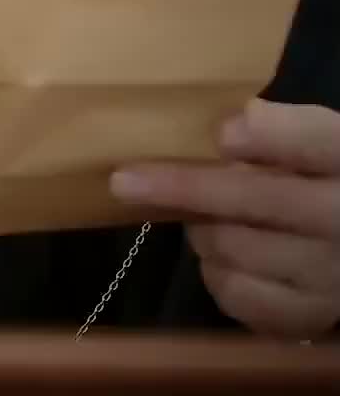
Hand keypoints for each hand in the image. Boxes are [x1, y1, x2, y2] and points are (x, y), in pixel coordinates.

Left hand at [111, 100, 339, 338]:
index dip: (266, 136)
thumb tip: (222, 127)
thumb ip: (277, 132)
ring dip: (200, 230)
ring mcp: (327, 276)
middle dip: (182, 187)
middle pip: (254, 200)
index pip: (312, 141)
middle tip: (123, 181)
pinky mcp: (310, 316)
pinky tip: (220, 256)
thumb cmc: (324, 180)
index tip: (221, 134)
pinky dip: (215, 273)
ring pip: (234, 249)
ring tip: (200, 217)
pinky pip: (239, 297)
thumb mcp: (315, 144)